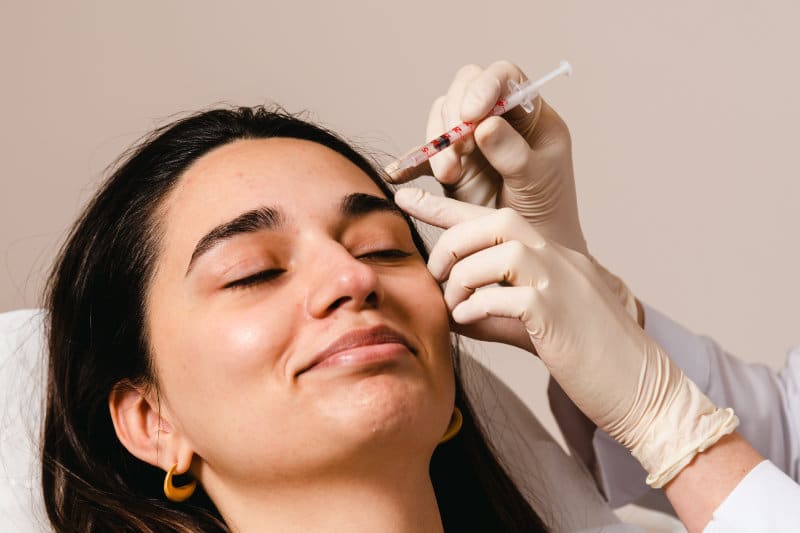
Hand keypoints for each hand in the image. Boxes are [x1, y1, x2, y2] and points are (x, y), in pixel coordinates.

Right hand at [386, 60, 586, 254]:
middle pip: (465, 89)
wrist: (525, 251)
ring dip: (437, 142)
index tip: (471, 113)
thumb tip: (484, 123)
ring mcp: (472, 140)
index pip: (504, 77)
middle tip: (456, 151)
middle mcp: (499, 119)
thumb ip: (513, 152)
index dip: (484, 87)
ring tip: (448, 176)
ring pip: (442, 117)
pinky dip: (409, 163)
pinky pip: (423, 154)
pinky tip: (397, 177)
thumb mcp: (538, 181)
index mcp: (530, 114)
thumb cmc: (546, 213)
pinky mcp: (451, 164)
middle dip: (454, 117)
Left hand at [396, 187, 738, 488]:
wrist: (643, 390)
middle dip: (451, 243)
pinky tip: (468, 321)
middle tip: (436, 275)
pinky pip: (503, 295)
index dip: (444, 205)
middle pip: (493, 220)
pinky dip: (475, 306)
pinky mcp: (557, 312)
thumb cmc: (591, 360)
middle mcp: (557, 258)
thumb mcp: (537, 325)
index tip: (405, 195)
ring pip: (495, 254)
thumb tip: (452, 310)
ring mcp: (560, 281)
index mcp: (552, 256)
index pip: (492, 217)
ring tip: (454, 308)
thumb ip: (496, 310)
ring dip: (461, 281)